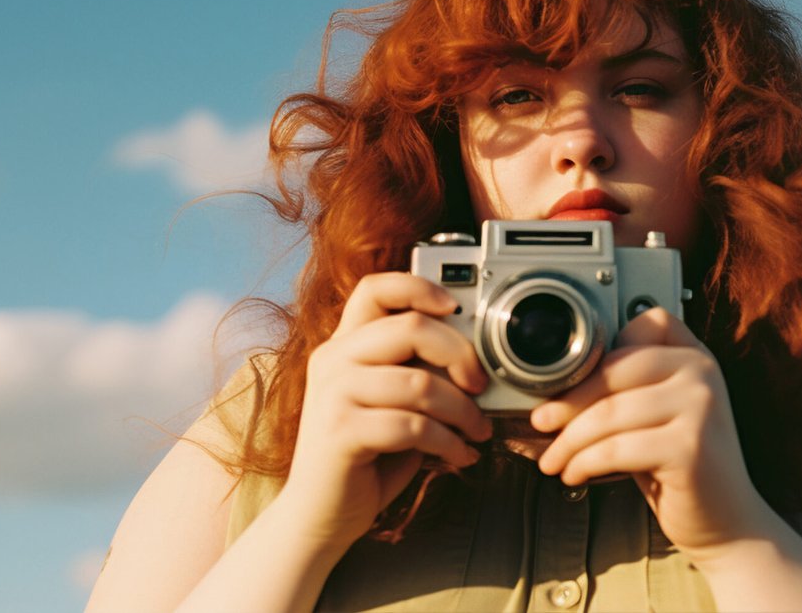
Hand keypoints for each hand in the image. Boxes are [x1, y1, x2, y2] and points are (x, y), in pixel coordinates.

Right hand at [275, 273, 492, 548]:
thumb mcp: (390, 400)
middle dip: (461, 355)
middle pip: (411, 328)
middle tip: (481, 386)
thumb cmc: (366, 454)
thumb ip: (415, 370)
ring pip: (421, 383)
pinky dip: (449, 443)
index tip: (457, 309)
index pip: (375, 288)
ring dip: (464, 411)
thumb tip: (475, 357)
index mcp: (343, 343)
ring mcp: (332, 395)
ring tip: (478, 431)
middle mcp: (332, 359)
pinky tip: (460, 456)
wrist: (319, 514)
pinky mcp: (340, 433)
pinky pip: (414, 427)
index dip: (420, 288)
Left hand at [530, 308, 772, 556]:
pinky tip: (574, 474)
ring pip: (609, 412)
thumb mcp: (655, 417)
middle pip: (615, 370)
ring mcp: (700, 406)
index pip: (638, 328)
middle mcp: (702, 372)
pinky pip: (617, 448)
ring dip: (569, 441)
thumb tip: (555, 387)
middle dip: (568, 401)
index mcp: (696, 356)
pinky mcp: (690, 446)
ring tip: (553, 460)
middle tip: (541, 423)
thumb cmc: (680, 469)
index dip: (599, 354)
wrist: (727, 522)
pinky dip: (585, 462)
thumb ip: (625, 391)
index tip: (564, 385)